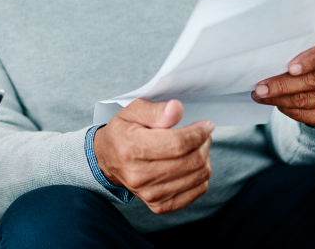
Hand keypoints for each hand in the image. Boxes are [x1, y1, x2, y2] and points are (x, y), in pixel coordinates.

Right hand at [93, 99, 213, 213]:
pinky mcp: (160, 205)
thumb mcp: (133, 111)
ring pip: (198, 176)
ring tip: (196, 146)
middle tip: (202, 133)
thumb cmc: (123, 132)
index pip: (177, 144)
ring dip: (204, 158)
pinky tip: (190, 163)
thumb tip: (177, 109)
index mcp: (131, 148)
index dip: (198, 133)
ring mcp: (150, 194)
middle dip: (204, 143)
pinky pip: (197, 191)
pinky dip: (200, 175)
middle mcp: (139, 175)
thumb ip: (156, 110)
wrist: (108, 160)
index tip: (205, 125)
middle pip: (191, 161)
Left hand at [251, 35, 314, 128]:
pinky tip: (277, 104)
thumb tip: (267, 58)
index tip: (290, 68)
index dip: (310, 60)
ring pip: (310, 100)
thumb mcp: (310, 45)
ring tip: (261, 96)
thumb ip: (297, 48)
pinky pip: (312, 116)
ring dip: (281, 100)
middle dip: (283, 85)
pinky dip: (290, 111)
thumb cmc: (313, 56)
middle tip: (260, 88)